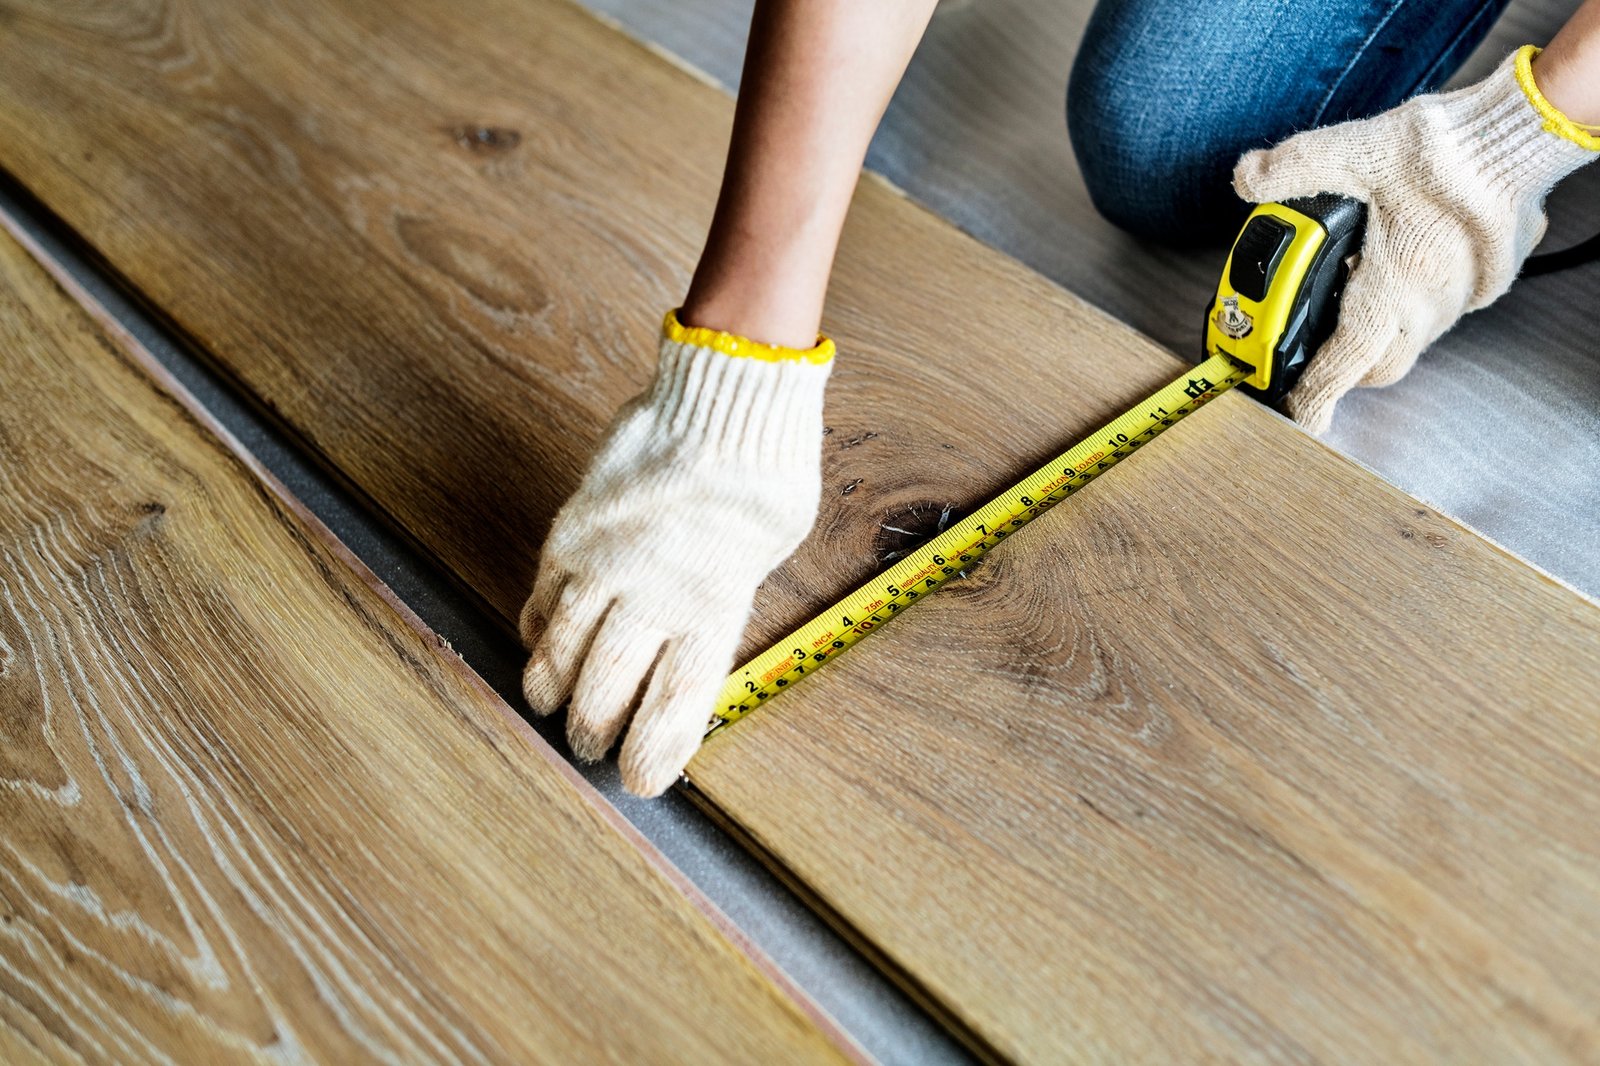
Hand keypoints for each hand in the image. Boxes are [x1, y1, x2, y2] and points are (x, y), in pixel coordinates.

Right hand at [521, 310, 832, 795]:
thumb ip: (730, 602)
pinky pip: (542, 595)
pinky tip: (538, 645)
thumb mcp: (772, 552)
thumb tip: (702, 642)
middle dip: (594, 732)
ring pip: (559, 650)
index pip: (675, 704)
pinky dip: (536, 630)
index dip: (652, 753)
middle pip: (606, 689)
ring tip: (551, 708)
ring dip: (552, 690)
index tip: (640, 781)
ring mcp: (607, 562)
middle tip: (592, 747)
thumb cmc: (766, 474)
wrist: (725, 395)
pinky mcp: (574, 530)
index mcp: (713, 606)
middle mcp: (653, 593)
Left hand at [1233, 47, 1597, 432]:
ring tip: (1353, 304)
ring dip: (1380, 336)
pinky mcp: (1488, 279)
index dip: (1316, 392)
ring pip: (1413, 341)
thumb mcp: (1356, 150)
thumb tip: (1250, 176)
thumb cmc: (1451, 149)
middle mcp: (1431, 302)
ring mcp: (1464, 295)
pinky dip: (1414, 307)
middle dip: (1345, 370)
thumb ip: (1296, 166)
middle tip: (1316, 358)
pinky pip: (1442, 312)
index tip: (1301, 413)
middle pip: (1381, 364)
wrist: (1522, 134)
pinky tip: (1398, 272)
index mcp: (1393, 284)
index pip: (1345, 359)